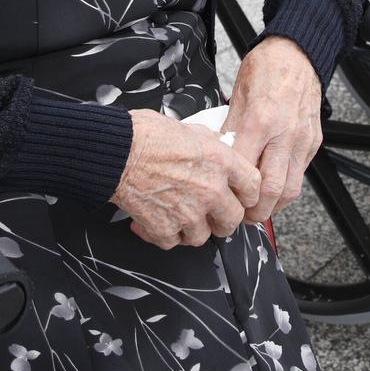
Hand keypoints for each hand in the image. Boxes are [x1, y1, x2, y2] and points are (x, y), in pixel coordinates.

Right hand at [112, 111, 260, 249]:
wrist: (115, 152)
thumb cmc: (145, 135)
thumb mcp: (189, 128)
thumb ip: (210, 144)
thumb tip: (216, 148)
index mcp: (220, 162)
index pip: (253, 187)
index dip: (247, 194)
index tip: (241, 197)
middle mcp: (210, 190)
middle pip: (233, 219)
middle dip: (222, 219)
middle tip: (211, 214)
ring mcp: (188, 213)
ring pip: (202, 237)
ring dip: (191, 229)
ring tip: (177, 215)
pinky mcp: (165, 229)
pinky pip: (173, 242)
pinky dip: (164, 234)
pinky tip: (155, 219)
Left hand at [223, 36, 323, 222]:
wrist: (297, 52)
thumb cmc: (266, 68)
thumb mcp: (236, 96)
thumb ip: (229, 129)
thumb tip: (218, 155)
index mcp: (260, 121)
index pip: (244, 170)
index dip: (232, 192)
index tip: (222, 199)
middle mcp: (285, 134)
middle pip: (272, 191)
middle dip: (255, 212)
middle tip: (240, 216)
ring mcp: (302, 140)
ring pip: (290, 189)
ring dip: (273, 206)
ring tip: (257, 209)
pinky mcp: (313, 142)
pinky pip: (300, 174)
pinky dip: (286, 187)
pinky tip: (272, 188)